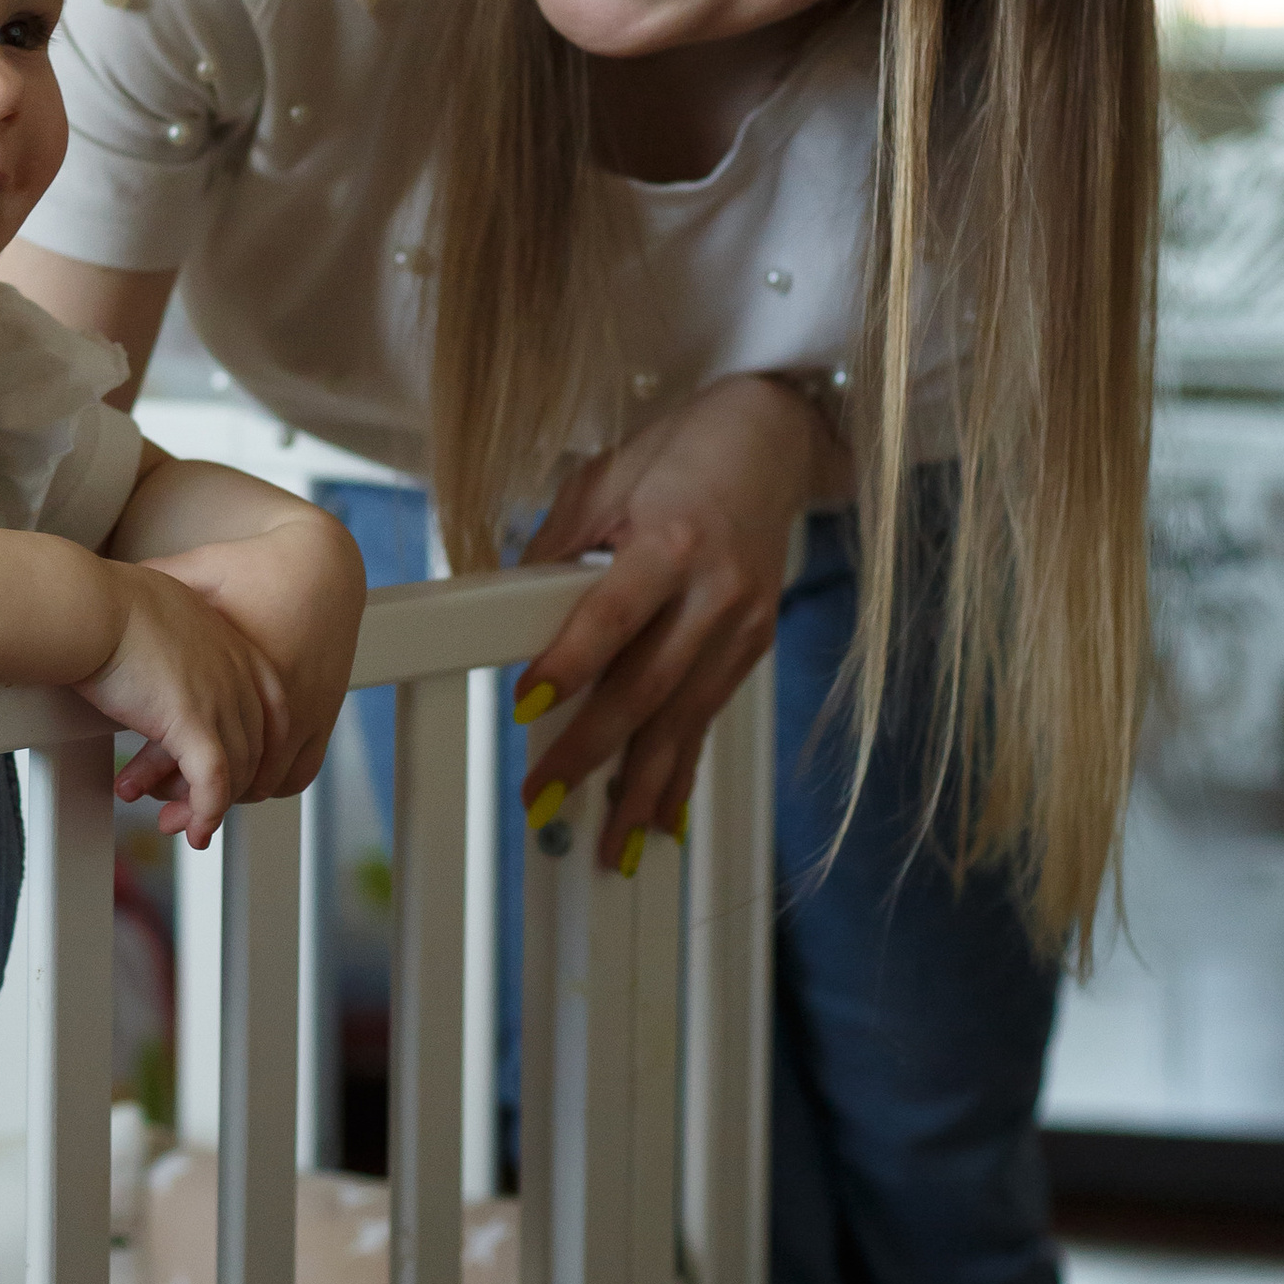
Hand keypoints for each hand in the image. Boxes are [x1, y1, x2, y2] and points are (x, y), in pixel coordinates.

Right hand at [76, 562, 277, 846]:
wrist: (92, 604)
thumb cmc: (109, 603)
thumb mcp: (164, 612)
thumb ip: (177, 633)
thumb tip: (157, 640)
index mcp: (235, 647)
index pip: (271, 711)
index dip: (256, 748)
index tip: (235, 772)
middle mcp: (238, 674)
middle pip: (255, 747)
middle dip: (230, 787)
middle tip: (200, 810)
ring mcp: (221, 699)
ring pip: (235, 772)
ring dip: (211, 809)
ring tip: (187, 829)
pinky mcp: (193, 724)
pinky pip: (212, 784)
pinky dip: (206, 814)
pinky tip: (196, 831)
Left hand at [126, 512, 365, 803]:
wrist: (322, 562)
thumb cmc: (256, 564)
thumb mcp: (197, 571)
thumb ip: (153, 585)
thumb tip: (102, 590)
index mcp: (237, 673)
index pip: (196, 746)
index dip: (158, 774)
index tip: (129, 786)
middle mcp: (276, 700)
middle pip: (228, 774)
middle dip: (186, 797)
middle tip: (153, 809)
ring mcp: (306, 712)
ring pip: (263, 781)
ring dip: (225, 796)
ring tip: (187, 802)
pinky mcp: (324, 715)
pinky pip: (297, 772)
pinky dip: (265, 783)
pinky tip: (235, 782)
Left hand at [514, 372, 831, 867]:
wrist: (773, 440)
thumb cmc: (680, 452)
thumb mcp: (603, 480)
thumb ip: (559, 550)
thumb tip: (511, 613)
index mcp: (672, 539)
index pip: (613, 614)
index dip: (571, 664)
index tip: (527, 705)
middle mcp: (714, 591)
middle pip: (647, 686)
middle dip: (593, 752)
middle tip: (544, 798)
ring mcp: (742, 624)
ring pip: (684, 719)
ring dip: (642, 786)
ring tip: (608, 844)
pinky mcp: (753, 645)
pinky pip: (708, 717)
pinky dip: (682, 771)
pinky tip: (661, 819)